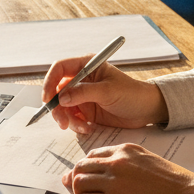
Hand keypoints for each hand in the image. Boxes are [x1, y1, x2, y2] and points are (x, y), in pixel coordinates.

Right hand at [42, 56, 168, 134]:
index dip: (50, 82)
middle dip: (57, 107)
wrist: (146, 110)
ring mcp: (82, 95)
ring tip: (82, 126)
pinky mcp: (85, 110)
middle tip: (62, 121)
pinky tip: (87, 127)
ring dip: (66, 119)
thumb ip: (84, 92)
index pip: (60, 68)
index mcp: (87, 66)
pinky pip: (71, 117)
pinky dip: (75, 125)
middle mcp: (82, 79)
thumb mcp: (108, 91)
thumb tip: (61, 97)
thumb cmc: (132, 94)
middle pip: (57, 90)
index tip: (47, 99)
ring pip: (62, 106)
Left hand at [61, 142, 193, 193]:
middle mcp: (116, 162)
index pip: (92, 155)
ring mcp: (113, 182)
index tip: (88, 178)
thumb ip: (128, 162)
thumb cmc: (174, 182)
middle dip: (76, 180)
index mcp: (125, 150)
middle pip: (80, 168)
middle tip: (82, 192)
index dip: (86, 168)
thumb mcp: (149, 160)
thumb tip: (109, 172)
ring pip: (78, 184)